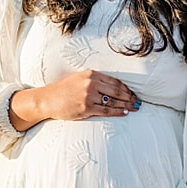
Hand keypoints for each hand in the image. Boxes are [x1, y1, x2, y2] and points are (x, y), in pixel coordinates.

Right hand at [8, 69, 139, 130]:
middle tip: (137, 101)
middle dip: (129, 96)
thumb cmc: (64, 90)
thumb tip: (113, 87)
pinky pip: (106, 110)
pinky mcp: (86, 107)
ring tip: (135, 107)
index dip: (125, 88)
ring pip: (113, 101)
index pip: (114, 81)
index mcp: (90, 74)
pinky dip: (118, 112)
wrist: (48, 99)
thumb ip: (94, 81)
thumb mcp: (79, 79)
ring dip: (126, 105)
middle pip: (116, 90)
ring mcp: (88, 96)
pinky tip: (125, 112)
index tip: (132, 93)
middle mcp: (90, 83)